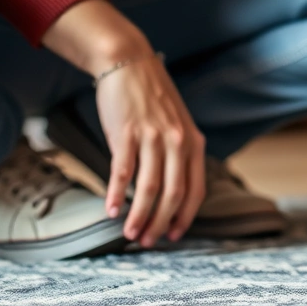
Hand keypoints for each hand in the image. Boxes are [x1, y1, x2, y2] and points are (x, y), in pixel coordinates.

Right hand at [95, 51, 205, 247]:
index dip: (185, 217)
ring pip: (148, 188)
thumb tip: (173, 190)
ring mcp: (153, 137)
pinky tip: (110, 210)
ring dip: (139, 216)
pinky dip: (115, 194)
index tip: (174, 235)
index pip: (196, 190)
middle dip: (160, 223)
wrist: (128, 63)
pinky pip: (122, 172)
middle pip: (173, 194)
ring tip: (129, 234)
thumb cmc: (152, 97)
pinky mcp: (127, 133)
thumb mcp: (178, 123)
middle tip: (148, 242)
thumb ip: (180, 153)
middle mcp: (177, 142)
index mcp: (194, 142)